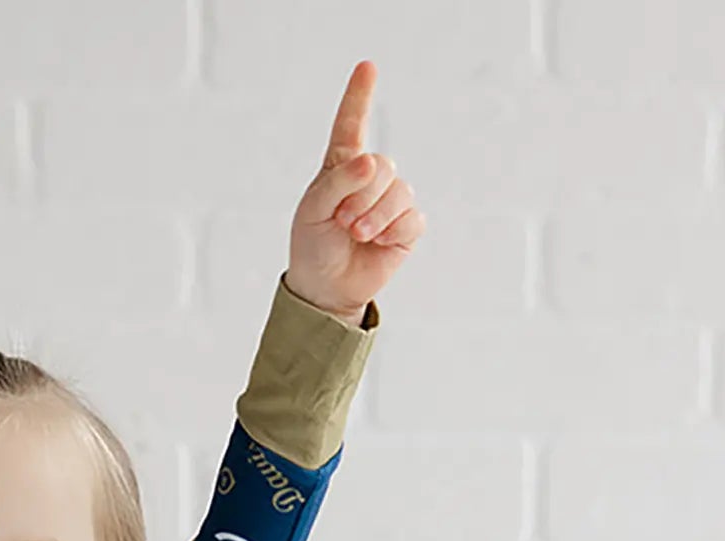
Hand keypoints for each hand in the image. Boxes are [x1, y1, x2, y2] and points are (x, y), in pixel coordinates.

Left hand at [284, 60, 424, 322]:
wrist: (326, 288)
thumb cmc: (314, 245)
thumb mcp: (314, 210)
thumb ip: (339, 181)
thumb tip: (372, 162)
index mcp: (341, 167)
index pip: (351, 125)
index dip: (359, 96)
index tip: (367, 67)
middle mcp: (369, 179)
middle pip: (382, 166)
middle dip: (361, 195)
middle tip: (343, 221)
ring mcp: (390, 201)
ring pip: (398, 191)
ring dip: (375, 216)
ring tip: (356, 233)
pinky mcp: (406, 226)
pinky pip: (411, 217)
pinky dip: (391, 230)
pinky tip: (377, 242)